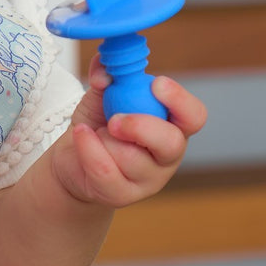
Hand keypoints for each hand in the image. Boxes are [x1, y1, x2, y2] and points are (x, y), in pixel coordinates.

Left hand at [51, 55, 206, 207]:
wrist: (71, 159)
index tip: (156, 84)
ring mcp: (148, 180)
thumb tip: (105, 69)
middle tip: (114, 119)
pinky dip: (87, 148)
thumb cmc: (97, 124)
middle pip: (171, 143)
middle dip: (140, 126)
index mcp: (172, 125)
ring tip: (97, 134)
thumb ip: (106, 75)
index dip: (180, 100)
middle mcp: (167, 155)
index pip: (194, 116)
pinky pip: (105, 170)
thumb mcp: (101, 94)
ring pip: (130, 157)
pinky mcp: (123, 195)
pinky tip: (81, 136)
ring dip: (104, 139)